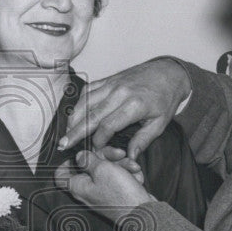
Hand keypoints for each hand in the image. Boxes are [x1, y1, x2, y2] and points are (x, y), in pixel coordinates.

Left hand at [54, 149, 155, 221]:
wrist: (143, 213)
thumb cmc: (121, 195)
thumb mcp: (103, 169)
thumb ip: (88, 160)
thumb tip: (80, 155)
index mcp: (78, 186)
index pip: (60, 176)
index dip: (66, 162)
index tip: (79, 154)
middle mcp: (87, 190)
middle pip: (89, 166)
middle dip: (106, 157)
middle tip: (118, 154)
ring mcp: (102, 192)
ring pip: (107, 169)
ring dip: (121, 165)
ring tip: (132, 168)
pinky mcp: (115, 193)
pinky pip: (118, 177)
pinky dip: (127, 174)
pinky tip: (136, 177)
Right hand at [58, 58, 190, 158]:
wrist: (168, 72)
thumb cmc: (165, 99)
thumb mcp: (160, 123)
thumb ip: (143, 140)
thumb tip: (129, 157)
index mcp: (134, 105)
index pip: (108, 125)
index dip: (98, 141)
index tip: (94, 151)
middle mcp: (120, 93)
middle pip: (91, 114)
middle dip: (75, 132)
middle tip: (63, 145)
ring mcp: (112, 84)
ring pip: (85, 102)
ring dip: (73, 118)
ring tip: (65, 133)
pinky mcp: (108, 79)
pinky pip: (88, 90)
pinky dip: (78, 103)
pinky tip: (73, 115)